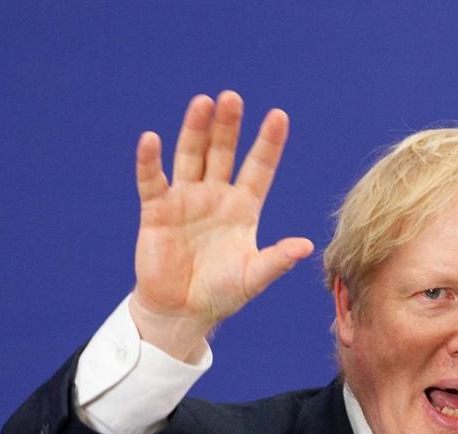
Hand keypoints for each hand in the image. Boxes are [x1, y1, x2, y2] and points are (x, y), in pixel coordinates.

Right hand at [130, 91, 312, 360]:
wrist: (182, 312)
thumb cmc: (221, 294)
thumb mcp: (253, 277)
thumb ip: (276, 260)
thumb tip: (306, 246)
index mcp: (243, 208)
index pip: (259, 168)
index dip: (268, 143)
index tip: (279, 115)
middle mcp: (215, 197)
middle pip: (223, 152)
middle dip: (228, 126)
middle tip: (233, 97)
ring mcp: (185, 200)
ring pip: (191, 156)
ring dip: (195, 130)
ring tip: (202, 103)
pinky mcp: (157, 211)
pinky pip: (153, 180)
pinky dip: (150, 162)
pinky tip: (152, 140)